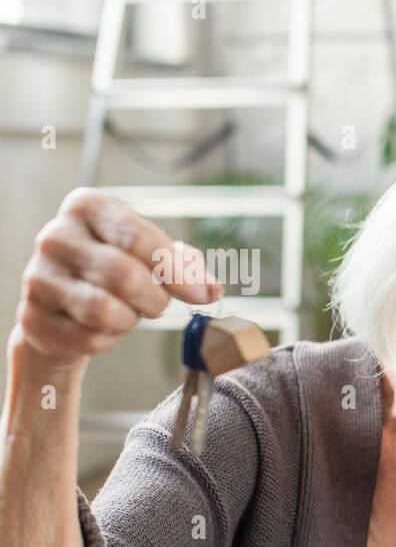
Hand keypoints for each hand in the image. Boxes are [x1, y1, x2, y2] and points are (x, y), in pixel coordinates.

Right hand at [16, 188, 219, 368]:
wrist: (64, 308)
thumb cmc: (115, 274)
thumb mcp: (151, 257)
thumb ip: (185, 266)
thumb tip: (212, 288)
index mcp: (87, 207)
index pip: (139, 236)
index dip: (178, 271)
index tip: (202, 294)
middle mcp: (56, 236)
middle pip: (124, 275)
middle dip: (155, 299)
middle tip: (157, 305)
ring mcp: (39, 277)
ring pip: (104, 310)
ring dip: (130, 320)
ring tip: (128, 313)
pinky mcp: (33, 318)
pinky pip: (89, 338)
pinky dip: (108, 340)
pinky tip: (102, 328)